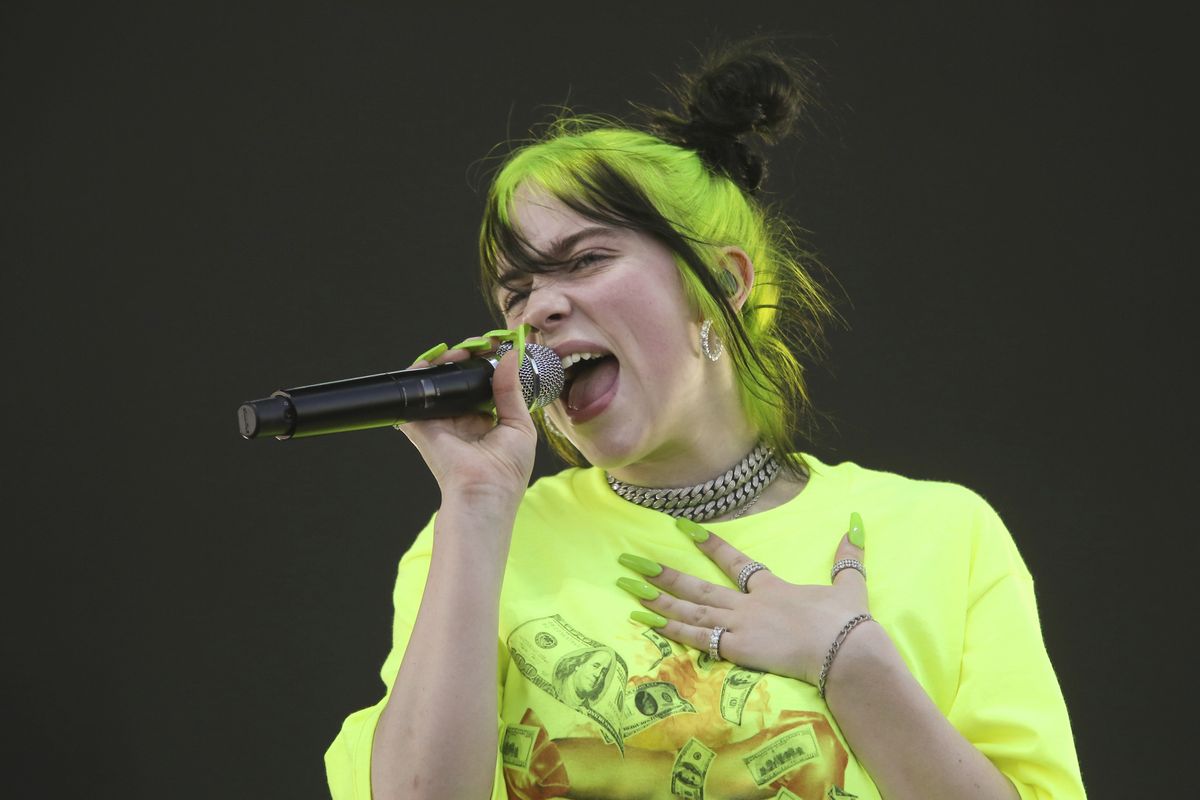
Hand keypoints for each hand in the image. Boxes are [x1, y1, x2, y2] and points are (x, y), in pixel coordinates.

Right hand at [395, 328, 537, 505]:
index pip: (482, 384)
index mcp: (485, 421)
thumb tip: (511, 357)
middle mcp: (461, 419)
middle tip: (476, 348)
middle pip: (459, 379)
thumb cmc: (507, 470)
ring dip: (445, 362)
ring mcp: (440, 421)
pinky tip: (432, 362)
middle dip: (465, 359)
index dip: (486, 364)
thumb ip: (511, 390)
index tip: (493, 347)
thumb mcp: (519, 425)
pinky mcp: (421, 425)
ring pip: (438, 382)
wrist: (484, 492)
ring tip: (458, 354)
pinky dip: (419, 374)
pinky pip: (415, 394)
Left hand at [622, 513, 868, 685]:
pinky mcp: (738, 649)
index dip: (708, 543)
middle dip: (664, 573)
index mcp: (773, 588)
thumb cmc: (848, 623)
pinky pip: (696, 637)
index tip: (682, 528)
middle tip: (632, 561)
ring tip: (628, 586)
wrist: (847, 650)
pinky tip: (646, 620)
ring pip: (691, 609)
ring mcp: (740, 625)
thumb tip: (856, 524)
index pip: (735, 561)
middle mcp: (749, 603)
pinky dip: (670, 628)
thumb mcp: (850, 586)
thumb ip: (848, 557)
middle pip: (699, 586)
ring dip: (657, 598)